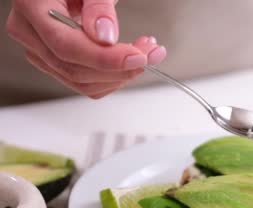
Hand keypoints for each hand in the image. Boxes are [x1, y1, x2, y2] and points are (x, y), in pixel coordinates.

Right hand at [5, 0, 166, 98]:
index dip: (104, 58)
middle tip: (151, 52)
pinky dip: (114, 78)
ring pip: (82, 82)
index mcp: (31, 6)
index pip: (65, 45)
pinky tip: (130, 61)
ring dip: (121, 75)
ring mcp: (40, 52)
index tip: (137, 57)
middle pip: (74, 69)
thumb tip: (105, 36)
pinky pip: (87, 84)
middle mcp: (29, 33)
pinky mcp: (55, 63)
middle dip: (120, 67)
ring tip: (146, 53)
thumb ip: (98, 6)